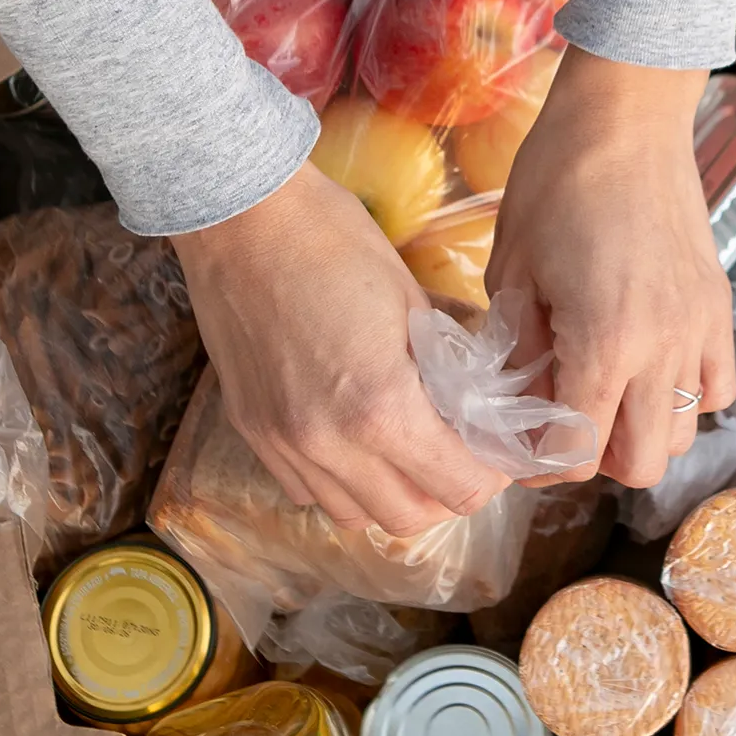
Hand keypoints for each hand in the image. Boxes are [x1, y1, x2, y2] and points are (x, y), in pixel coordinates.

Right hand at [172, 161, 510, 534]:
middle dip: (448, 492)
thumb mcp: (414, 302)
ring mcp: (283, 445)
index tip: (496, 449)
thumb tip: (477, 408)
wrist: (239, 217)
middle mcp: (328, 445)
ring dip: (393, 494)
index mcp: (381, 409)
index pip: (460, 488)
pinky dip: (342, 483)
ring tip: (408, 451)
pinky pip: (308, 491)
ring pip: (355, 515)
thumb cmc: (333, 240)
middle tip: (461, 452)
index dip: (491, 474)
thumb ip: (448, 370)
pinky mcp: (251, 433)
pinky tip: (355, 441)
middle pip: (411, 518)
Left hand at [485, 48, 735, 487]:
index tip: (520, 441)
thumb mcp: (513, 271)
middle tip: (561, 422)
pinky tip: (649, 369)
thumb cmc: (555, 182)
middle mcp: (662, 349)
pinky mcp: (720, 309)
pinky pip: (717, 389)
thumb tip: (519, 401)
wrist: (626, 118)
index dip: (541, 461)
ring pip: (683, 435)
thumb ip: (519, 349)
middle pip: (641, 464)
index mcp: (603, 342)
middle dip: (595, 458)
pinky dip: (685, 398)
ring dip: (639, 432)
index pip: (577, 452)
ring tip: (604, 395)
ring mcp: (699, 331)